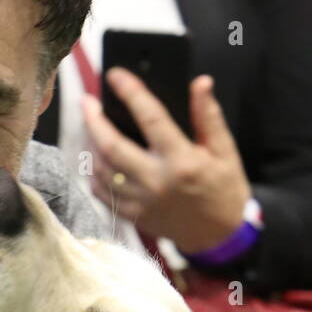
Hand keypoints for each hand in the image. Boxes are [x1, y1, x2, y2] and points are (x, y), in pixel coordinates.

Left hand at [85, 70, 251, 252]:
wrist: (218, 237)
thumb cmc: (223, 190)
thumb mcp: (225, 151)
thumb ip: (208, 117)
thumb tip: (200, 83)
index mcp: (182, 161)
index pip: (150, 117)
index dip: (131, 92)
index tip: (115, 74)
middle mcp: (157, 181)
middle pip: (111, 146)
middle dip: (93, 120)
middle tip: (86, 100)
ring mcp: (141, 201)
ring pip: (102, 169)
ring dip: (90, 145)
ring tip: (89, 125)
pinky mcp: (132, 215)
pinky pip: (102, 192)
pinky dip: (94, 173)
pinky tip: (95, 157)